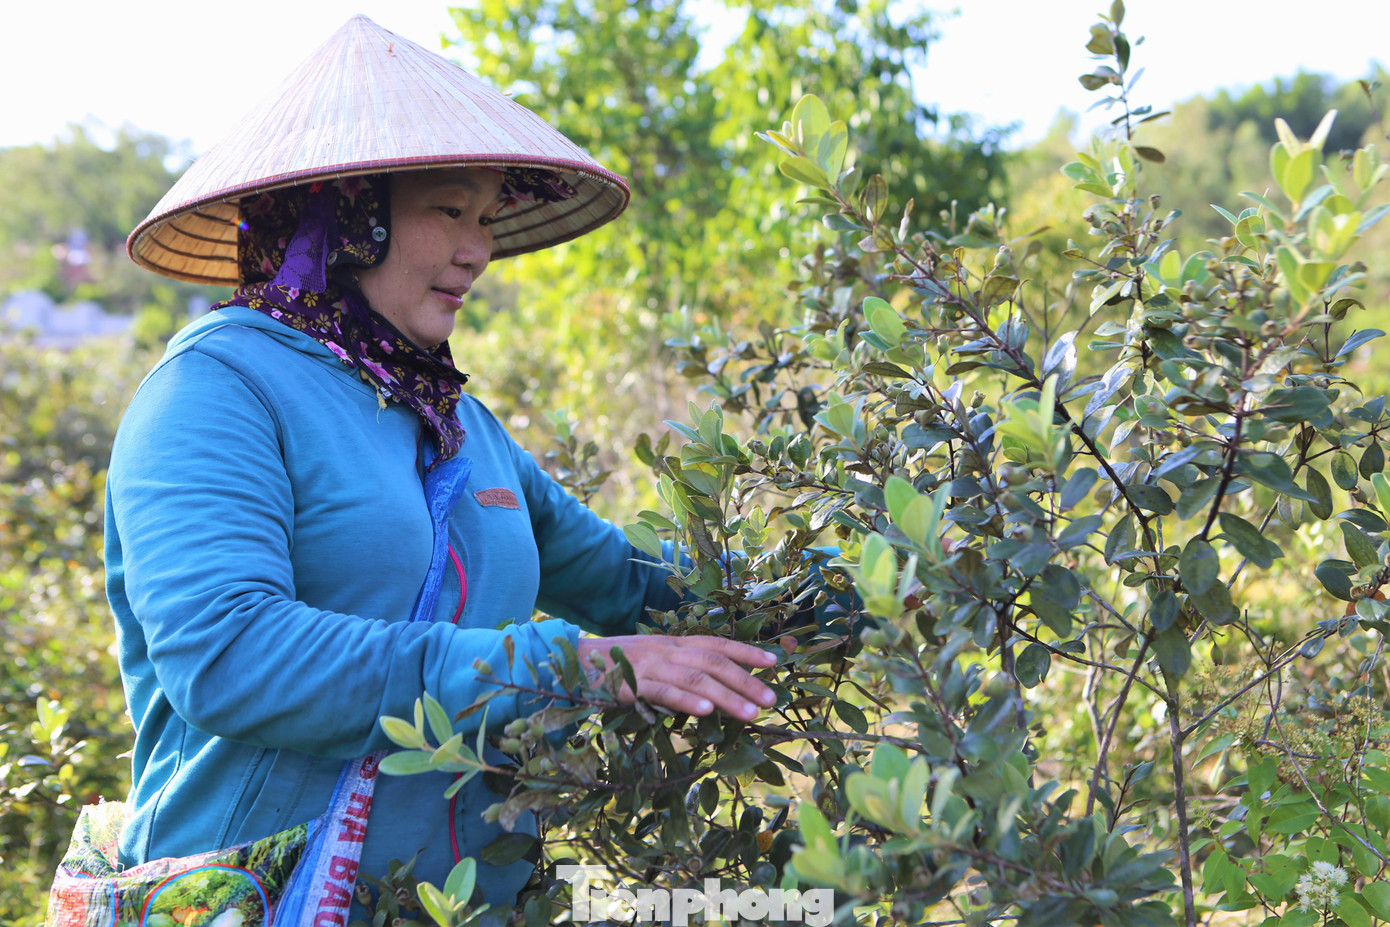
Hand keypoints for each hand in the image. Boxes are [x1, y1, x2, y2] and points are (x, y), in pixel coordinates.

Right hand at [576, 635, 777, 720]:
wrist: (570, 663)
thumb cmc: (615, 666)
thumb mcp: (652, 661)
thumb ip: (679, 671)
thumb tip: (711, 692)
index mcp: (673, 644)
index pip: (717, 644)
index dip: (746, 652)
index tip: (774, 662)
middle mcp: (666, 651)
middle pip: (714, 663)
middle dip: (746, 680)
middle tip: (770, 699)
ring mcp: (650, 666)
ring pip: (696, 679)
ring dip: (727, 696)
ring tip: (751, 713)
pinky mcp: (632, 684)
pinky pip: (664, 692)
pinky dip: (687, 701)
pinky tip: (706, 713)